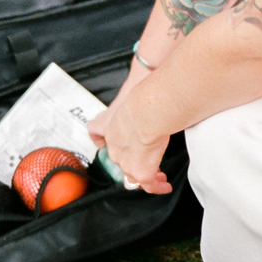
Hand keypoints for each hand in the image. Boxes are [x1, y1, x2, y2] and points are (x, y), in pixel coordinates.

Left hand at [88, 72, 172, 194]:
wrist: (145, 109)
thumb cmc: (142, 96)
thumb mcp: (134, 90)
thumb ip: (141, 86)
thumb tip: (155, 75)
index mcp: (107, 125)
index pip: (98, 134)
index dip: (105, 140)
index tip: (108, 141)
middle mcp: (114, 146)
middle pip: (118, 160)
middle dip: (133, 163)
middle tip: (147, 160)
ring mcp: (125, 160)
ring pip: (132, 174)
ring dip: (146, 175)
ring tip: (158, 175)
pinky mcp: (140, 171)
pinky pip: (147, 184)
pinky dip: (155, 186)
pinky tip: (163, 185)